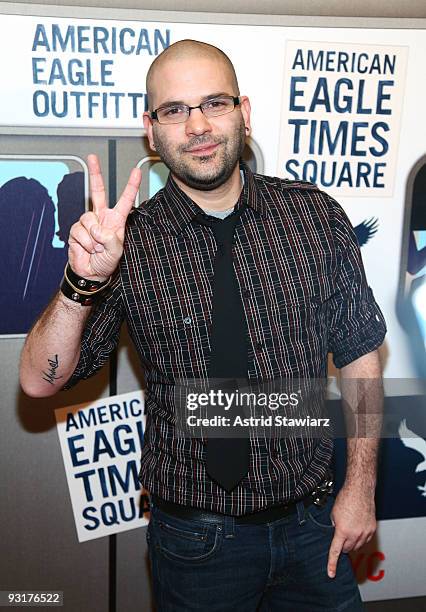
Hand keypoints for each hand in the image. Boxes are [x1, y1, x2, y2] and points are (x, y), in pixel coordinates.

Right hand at [68, 154, 141, 280]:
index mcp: (116, 220)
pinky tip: (87, 249)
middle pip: (97, 190)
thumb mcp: (116, 252)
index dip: (131, 186)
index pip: (125, 200)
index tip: (136, 171)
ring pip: (87, 219)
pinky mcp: (75, 229)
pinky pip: (79, 231)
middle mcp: (101, 217)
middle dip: (95, 173)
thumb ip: (111, 240)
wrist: (90, 272)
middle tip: (92, 157)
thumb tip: (98, 229)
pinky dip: (84, 243)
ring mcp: (87, 222)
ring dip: (93, 238)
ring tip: (96, 248)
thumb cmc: (106, 262)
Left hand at [327, 486, 375, 577]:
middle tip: (341, 537)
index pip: (336, 551)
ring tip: (349, 530)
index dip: (332, 564)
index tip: (331, 574)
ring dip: (352, 543)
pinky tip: (357, 529)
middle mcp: (355, 534)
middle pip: (347, 550)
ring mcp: (365, 533)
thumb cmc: (345, 499)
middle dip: (343, 546)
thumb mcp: (333, 514)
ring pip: (357, 547)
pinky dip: (361, 538)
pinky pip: (365, 540)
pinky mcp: (372, 529)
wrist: (359, 491)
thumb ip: (335, 527)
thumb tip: (337, 535)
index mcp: (342, 531)